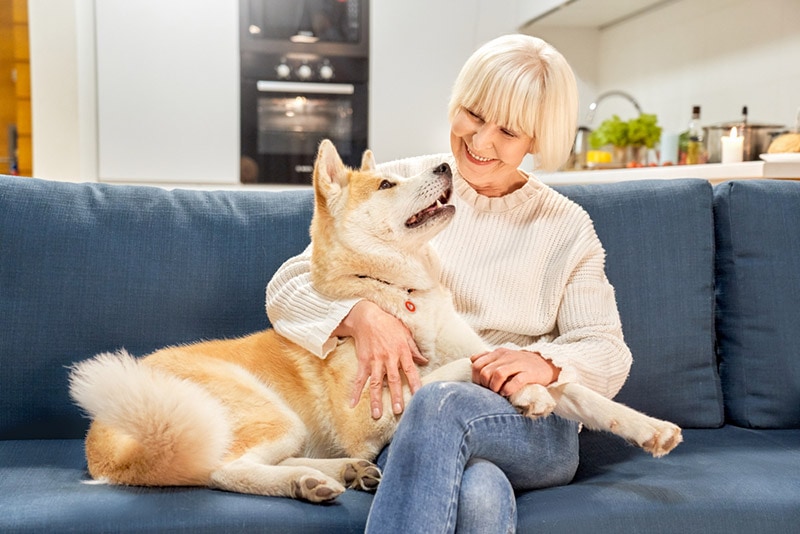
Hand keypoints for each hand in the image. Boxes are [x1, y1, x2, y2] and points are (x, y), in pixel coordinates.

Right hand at [335, 300, 427, 418]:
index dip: (415, 383)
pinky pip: (359, 379)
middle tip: (398, 411)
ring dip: (376, 399)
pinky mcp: (363, 361)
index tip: (419, 396)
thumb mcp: (405, 333)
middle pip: (393, 380)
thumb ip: (414, 349)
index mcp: (401, 351)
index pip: (410, 370)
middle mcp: (388, 358)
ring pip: (376, 383)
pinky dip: (355, 391)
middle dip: (395, 396)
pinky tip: (352, 403)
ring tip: (377, 414)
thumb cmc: (388, 324)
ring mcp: (374, 361)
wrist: (367, 317)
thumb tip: (424, 361)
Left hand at [471, 348, 559, 396]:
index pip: (477, 364)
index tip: (481, 385)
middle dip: (484, 384)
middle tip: (490, 391)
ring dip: (494, 387)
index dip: (475, 377)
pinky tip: (506, 393)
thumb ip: (487, 357)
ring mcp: (518, 364)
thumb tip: (472, 359)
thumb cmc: (521, 363)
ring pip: (498, 374)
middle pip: (485, 371)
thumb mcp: (503, 356)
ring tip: (498, 393)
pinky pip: (516, 381)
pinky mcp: (529, 373)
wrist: (546, 363)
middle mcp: (506, 357)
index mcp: (498, 353)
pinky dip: (508, 389)